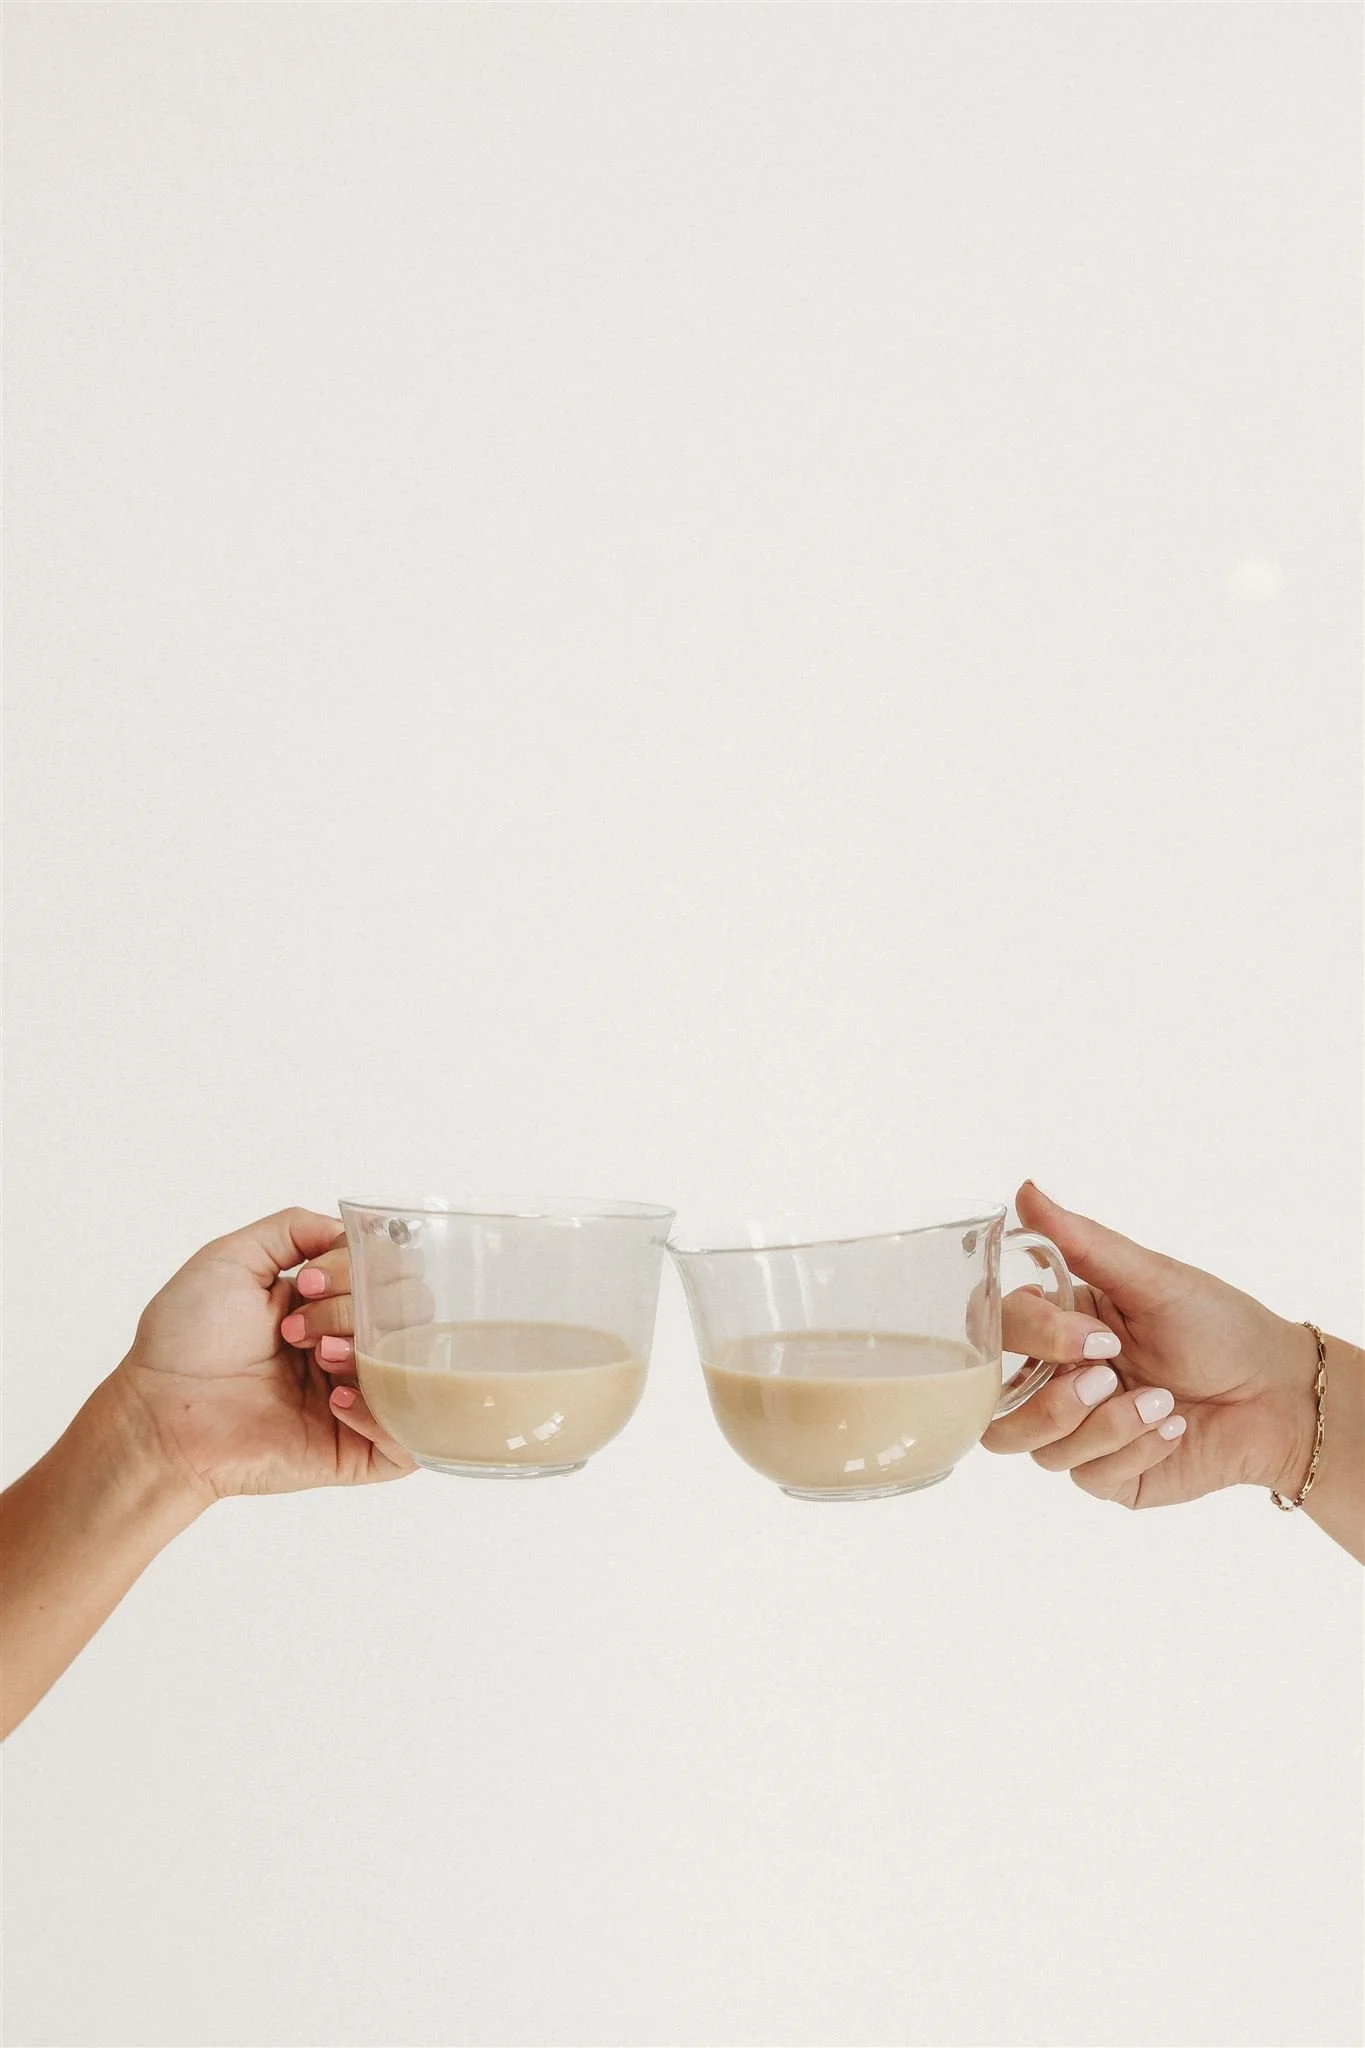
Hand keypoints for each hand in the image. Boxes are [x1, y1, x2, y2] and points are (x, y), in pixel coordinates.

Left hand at [116, 1208, 414, 1505]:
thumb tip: (348, 1228)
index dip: (361, 1268)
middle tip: (299, 1329)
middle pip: (410, 1315)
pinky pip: (409, 1440)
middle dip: (358, 1309)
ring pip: (415, 1369)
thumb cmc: (182, 1340)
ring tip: (321, 1358)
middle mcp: (348, 1350)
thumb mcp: (231, 1258)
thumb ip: (292, 1229)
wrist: (157, 1413)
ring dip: (372, 1353)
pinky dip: (384, 1412)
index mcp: (328, 1308)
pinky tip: (337, 1399)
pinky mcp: (352, 1452)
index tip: (309, 1280)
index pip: (388, 1274)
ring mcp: (356, 1401)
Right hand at [985, 1182, 1318, 1510]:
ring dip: (1103, 1425)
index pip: (999, 1332)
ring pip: (1037, 1448)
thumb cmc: (1219, 1326)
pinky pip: (1088, 1475)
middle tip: (1109, 1376)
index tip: (1093, 1334)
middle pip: (993, 1408)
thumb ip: (1081, 1242)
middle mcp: (1056, 1381)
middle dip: (1052, 1398)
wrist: (1278, 1394)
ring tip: (1160, 1401)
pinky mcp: (1108, 1476)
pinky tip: (1174, 1428)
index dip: (1031, 1336)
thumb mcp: (1150, 1278)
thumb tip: (1024, 1191)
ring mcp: (1078, 1432)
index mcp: (1056, 1327)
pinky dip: (1136, 1448)